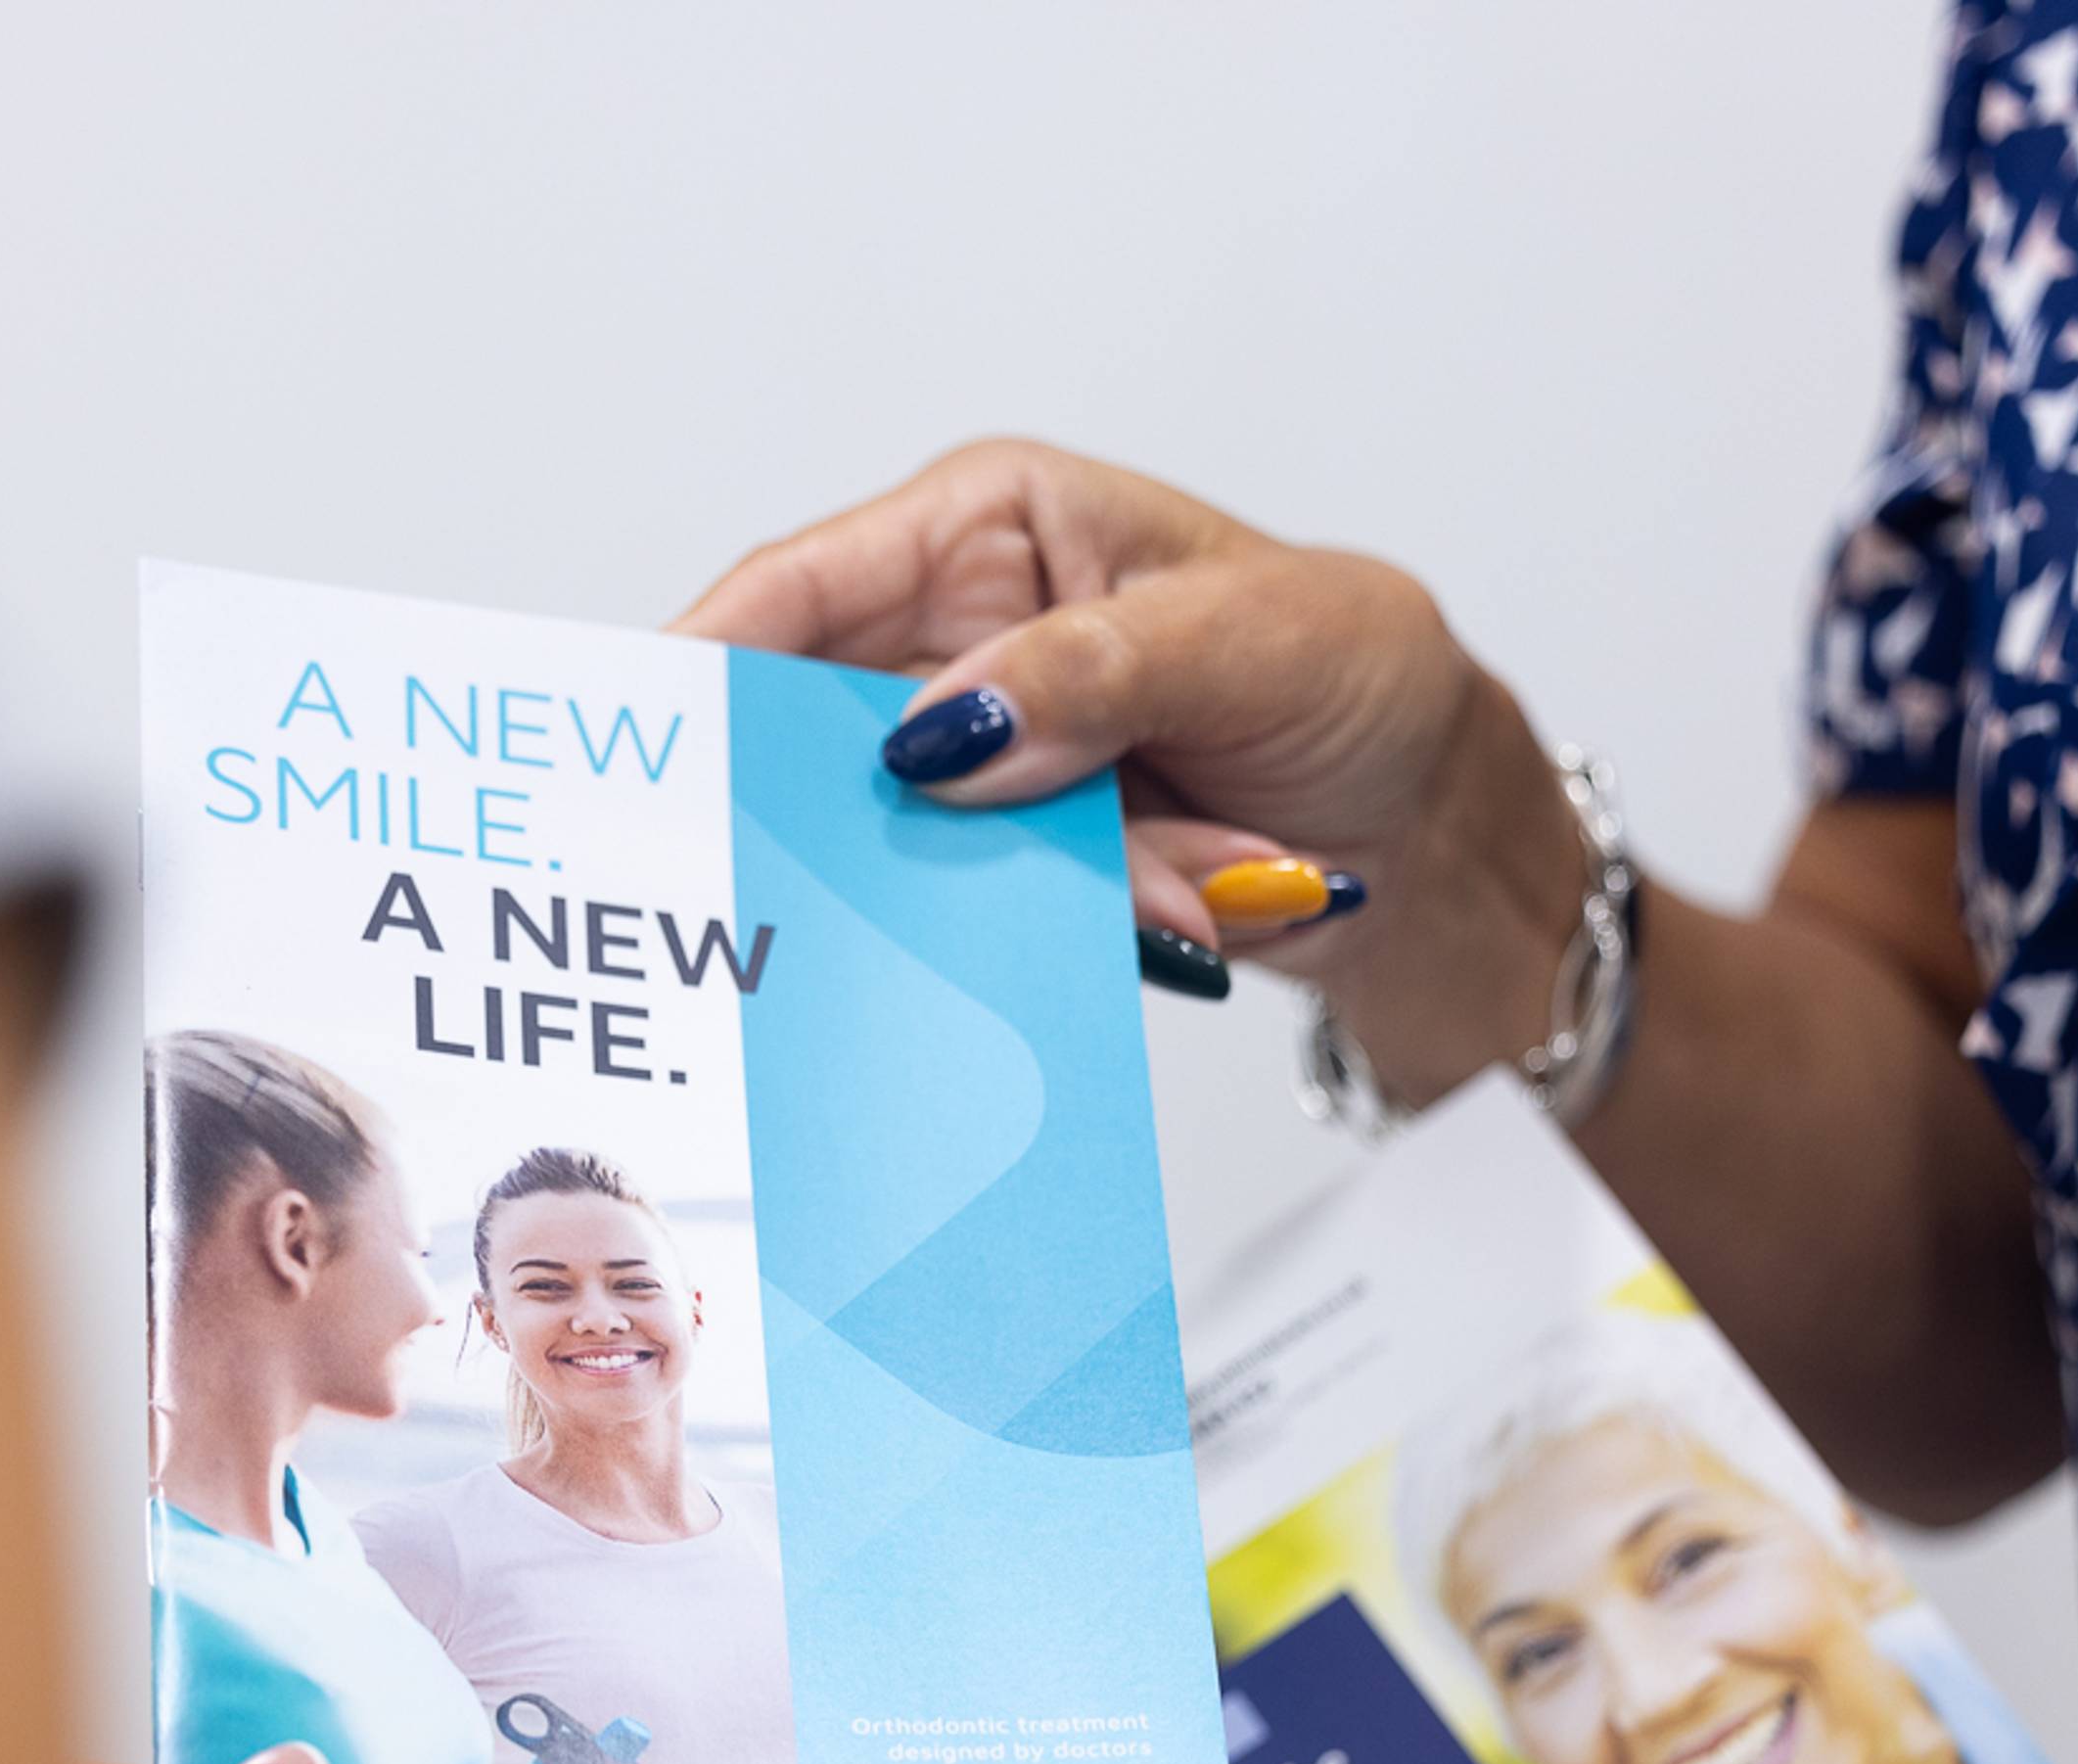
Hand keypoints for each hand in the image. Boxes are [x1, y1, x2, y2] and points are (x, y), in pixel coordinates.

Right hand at [676, 439, 1587, 1098]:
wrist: (1439, 830)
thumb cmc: (1355, 675)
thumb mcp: (1241, 643)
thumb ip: (1086, 675)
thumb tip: (937, 735)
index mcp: (990, 528)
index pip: (800, 591)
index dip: (701, 666)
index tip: (638, 749)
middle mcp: (964, 639)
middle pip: (829, 740)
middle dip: (903, 820)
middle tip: (925, 869)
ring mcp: (988, 759)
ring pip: (917, 848)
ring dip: (1043, 883)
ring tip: (1182, 877)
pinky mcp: (1019, 857)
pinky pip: (988, 911)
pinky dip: (1091, 922)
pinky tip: (1191, 904)